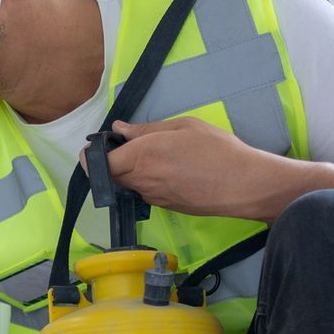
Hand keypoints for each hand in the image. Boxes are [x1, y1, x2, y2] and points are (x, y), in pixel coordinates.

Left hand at [105, 117, 289, 220]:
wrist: (242, 184)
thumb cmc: (216, 150)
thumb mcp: (183, 127)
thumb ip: (146, 130)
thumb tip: (120, 130)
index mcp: (141, 156)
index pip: (98, 163)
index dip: (91, 156)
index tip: (95, 147)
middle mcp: (140, 180)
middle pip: (109, 176)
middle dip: (108, 163)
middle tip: (123, 146)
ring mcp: (151, 196)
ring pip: (126, 184)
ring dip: (128, 171)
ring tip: (153, 155)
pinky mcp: (163, 206)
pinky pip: (144, 192)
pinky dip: (146, 180)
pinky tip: (168, 169)